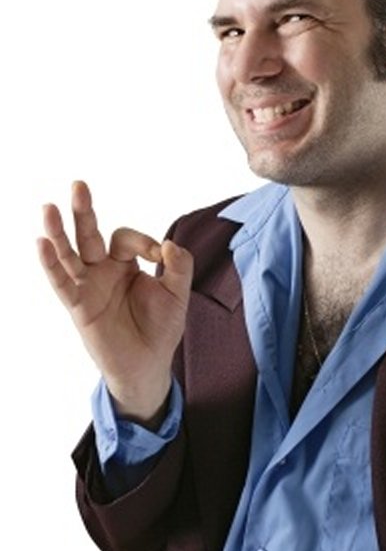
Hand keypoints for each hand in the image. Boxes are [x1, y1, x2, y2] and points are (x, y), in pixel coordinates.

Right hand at [38, 181, 192, 422]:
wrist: (148, 365)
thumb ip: (179, 266)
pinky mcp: (79, 305)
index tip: (160, 254)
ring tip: (48, 208)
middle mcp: (102, 271)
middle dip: (84, 211)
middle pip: (89, 234)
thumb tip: (169, 243)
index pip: (125, 238)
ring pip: (70, 253)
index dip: (143, 241)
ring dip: (58, 232)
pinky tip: (41, 243)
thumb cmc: (161, 329)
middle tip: (79, 185)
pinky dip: (51, 264)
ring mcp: (88, 287)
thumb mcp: (178, 294)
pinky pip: (62, 282)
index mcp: (125, 264)